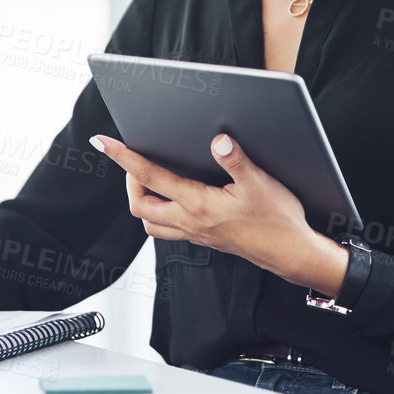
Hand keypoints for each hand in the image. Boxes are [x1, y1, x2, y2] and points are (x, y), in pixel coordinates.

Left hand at [90, 132, 346, 292]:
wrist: (291, 253)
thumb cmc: (277, 220)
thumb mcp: (260, 183)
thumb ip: (235, 160)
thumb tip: (218, 139)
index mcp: (197, 204)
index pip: (149, 176)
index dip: (123, 157)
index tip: (103, 143)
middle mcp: (190, 221)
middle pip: (139, 205)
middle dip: (129, 181)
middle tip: (133, 159)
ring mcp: (196, 233)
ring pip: (151, 223)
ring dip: (142, 201)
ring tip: (147, 179)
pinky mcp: (205, 239)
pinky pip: (169, 230)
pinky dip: (161, 214)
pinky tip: (173, 199)